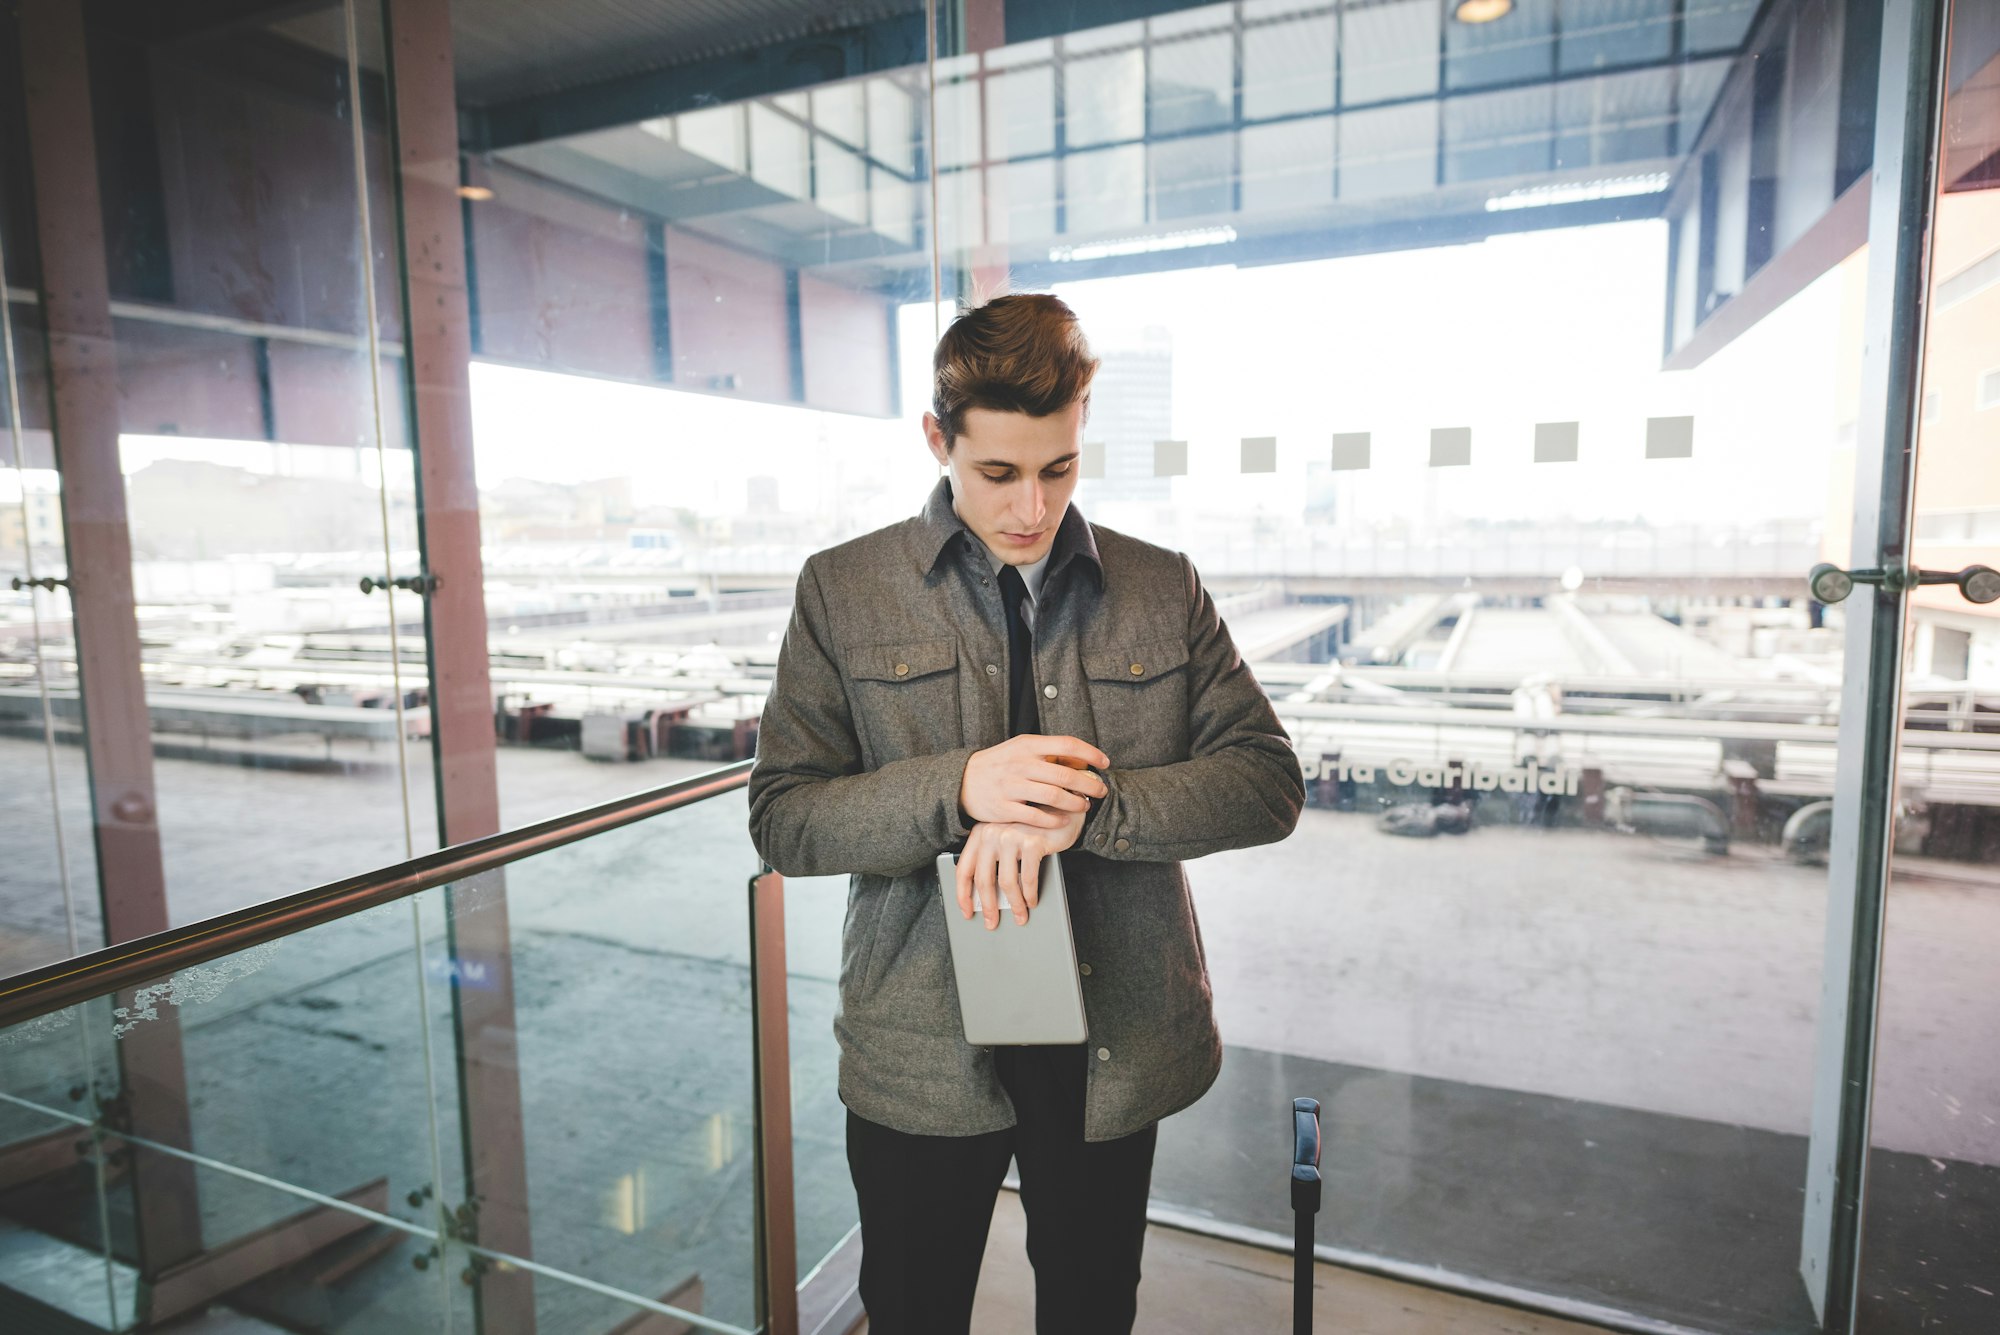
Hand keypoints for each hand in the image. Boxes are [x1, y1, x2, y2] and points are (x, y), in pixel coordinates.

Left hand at [955, 806, 1086, 929]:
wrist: (1062, 808)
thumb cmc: (1031, 829)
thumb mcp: (1005, 840)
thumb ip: (992, 861)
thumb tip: (986, 899)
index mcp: (980, 833)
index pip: (964, 869)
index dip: (963, 895)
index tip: (967, 912)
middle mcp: (992, 833)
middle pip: (983, 880)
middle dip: (988, 906)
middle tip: (991, 923)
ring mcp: (1012, 836)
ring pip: (1007, 882)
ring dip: (1014, 905)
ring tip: (1019, 916)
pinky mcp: (1032, 842)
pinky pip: (1028, 878)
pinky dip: (1030, 894)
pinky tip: (1032, 902)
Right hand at [959, 734, 1109, 828]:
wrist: (962, 781)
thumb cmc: (999, 764)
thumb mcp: (1020, 749)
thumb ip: (1048, 753)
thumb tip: (1082, 760)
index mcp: (1028, 745)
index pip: (1067, 745)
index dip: (1090, 754)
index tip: (1104, 763)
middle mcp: (1021, 764)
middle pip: (1065, 774)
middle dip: (1089, 784)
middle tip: (1100, 790)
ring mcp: (1012, 787)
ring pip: (1054, 796)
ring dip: (1075, 803)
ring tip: (1084, 805)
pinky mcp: (1004, 808)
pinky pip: (1037, 816)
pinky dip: (1055, 819)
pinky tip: (1064, 820)